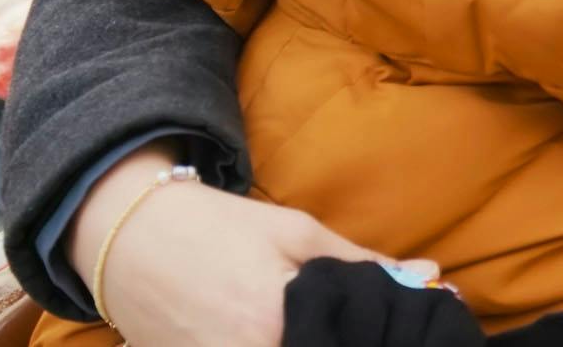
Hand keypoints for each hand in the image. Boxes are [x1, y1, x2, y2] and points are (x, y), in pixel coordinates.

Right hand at [66, 143, 423, 346]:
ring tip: (323, 328)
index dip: (374, 342)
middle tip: (353, 327)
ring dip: (315, 346)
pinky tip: (294, 338)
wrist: (129, 238)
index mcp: (276, 321)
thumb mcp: (298, 233)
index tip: (390, 332)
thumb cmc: (220, 228)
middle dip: (344, 343)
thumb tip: (434, 277)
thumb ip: (365, 265)